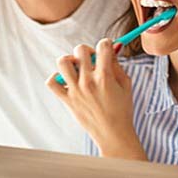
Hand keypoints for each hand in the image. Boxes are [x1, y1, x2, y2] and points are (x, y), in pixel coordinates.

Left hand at [46, 39, 146, 159]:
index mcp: (105, 76)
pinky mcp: (67, 100)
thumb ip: (117, 64)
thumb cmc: (122, 110)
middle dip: (88, 50)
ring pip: (63, 62)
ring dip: (70, 60)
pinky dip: (56, 77)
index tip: (106, 47)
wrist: (113, 134)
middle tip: (92, 59)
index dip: (106, 43)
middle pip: (80, 50)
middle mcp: (88, 81)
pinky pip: (52, 82)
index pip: (102, 46)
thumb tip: (112, 47)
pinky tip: (66, 80)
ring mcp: (75, 91)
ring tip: (77, 67)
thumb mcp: (125, 83)